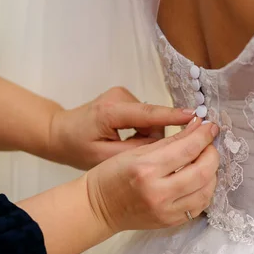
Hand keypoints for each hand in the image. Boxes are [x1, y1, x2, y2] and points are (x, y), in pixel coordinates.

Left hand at [48, 86, 193, 169]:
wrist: (59, 132)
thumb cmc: (77, 148)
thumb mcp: (103, 158)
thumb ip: (134, 153)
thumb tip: (162, 148)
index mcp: (110, 112)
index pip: (147, 114)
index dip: (172, 117)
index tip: (195, 118)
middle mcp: (119, 97)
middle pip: (153, 119)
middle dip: (151, 138)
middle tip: (133, 152)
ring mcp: (122, 95)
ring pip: (151, 120)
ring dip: (145, 136)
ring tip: (124, 147)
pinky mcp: (125, 98)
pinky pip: (145, 117)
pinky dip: (140, 130)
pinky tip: (124, 139)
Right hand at [86, 118, 219, 232]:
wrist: (98, 208)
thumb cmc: (111, 176)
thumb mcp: (136, 151)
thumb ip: (170, 140)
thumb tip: (196, 127)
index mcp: (147, 169)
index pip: (188, 149)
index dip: (204, 135)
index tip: (210, 127)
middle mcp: (159, 192)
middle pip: (203, 172)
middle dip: (213, 154)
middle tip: (209, 144)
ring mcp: (166, 211)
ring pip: (206, 191)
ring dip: (212, 173)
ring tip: (205, 162)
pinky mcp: (170, 222)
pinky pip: (199, 206)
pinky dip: (204, 191)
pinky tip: (198, 181)